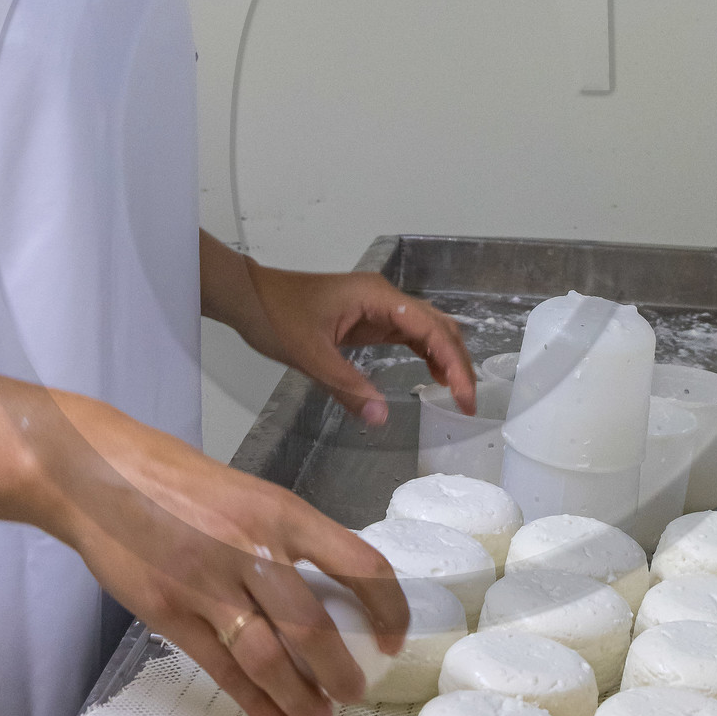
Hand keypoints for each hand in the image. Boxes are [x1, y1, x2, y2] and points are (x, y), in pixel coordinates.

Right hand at [40, 392, 408, 715]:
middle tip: (357, 692)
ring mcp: (208, 586)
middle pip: (314, 628)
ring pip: (270, 660)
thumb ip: (287, 538)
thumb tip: (331, 591)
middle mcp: (251, 549)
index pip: (359, 564)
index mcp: (281, 512)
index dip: (388, 607)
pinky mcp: (170, 615)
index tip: (395, 635)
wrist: (97, 475)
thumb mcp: (248, 494)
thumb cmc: (176, 482)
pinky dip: (257, 706)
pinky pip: (224, 672)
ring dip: (303, 698)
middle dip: (343, 672)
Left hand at [235, 262, 476, 428]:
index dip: (453, 364)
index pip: (431, 330)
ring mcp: (378, 307)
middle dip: (458, 363)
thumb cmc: (275, 316)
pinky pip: (408, 335)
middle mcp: (384, 298)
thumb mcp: (310, 355)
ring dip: (446, 358)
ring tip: (458, 395)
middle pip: (438, 327)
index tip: (464, 397)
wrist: (249, 297)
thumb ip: (347, 386)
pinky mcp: (368, 318)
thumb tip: (381, 418)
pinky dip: (426, 355)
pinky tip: (434, 377)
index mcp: (377, 297)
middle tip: (468, 403)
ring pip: (428, 330)